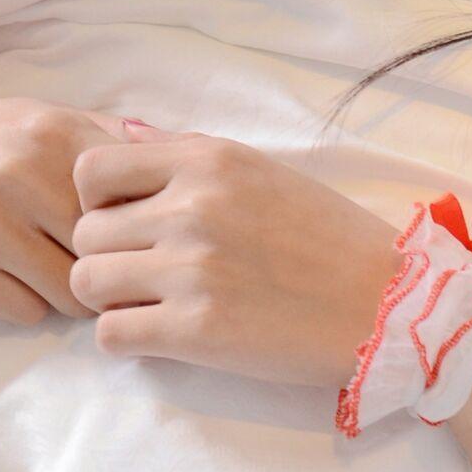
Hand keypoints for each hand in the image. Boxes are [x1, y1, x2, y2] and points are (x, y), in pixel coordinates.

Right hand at [0, 94, 128, 322]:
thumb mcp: (45, 120)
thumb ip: (109, 137)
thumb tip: (184, 150)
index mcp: (53, 135)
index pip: (131, 196)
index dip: (144, 224)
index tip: (144, 237)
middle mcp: (20, 176)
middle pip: (106, 250)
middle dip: (114, 267)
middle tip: (111, 273)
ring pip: (71, 290)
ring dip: (76, 294)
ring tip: (65, 279)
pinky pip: (25, 311)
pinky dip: (31, 304)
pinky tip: (20, 283)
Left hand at [68, 117, 402, 390]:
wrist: (386, 303)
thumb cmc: (326, 236)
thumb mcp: (258, 171)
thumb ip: (185, 152)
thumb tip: (120, 131)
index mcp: (206, 160)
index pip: (90, 171)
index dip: (95, 202)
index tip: (125, 224)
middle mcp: (192, 207)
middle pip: (84, 233)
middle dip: (105, 256)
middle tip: (143, 275)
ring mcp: (191, 269)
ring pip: (86, 283)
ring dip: (109, 299)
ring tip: (150, 305)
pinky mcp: (196, 330)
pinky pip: (110, 335)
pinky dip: (126, 340)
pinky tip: (161, 336)